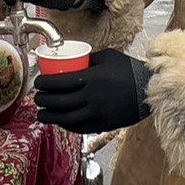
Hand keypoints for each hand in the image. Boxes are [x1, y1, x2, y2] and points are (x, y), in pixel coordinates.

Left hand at [34, 48, 150, 133]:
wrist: (148, 91)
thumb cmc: (128, 70)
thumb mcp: (107, 57)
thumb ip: (88, 59)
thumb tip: (72, 60)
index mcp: (90, 79)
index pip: (58, 83)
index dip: (43, 84)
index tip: (38, 83)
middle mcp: (90, 98)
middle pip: (58, 102)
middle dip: (43, 101)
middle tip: (37, 98)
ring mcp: (96, 113)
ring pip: (66, 118)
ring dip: (50, 117)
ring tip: (42, 114)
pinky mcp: (102, 124)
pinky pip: (79, 128)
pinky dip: (66, 125)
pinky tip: (60, 122)